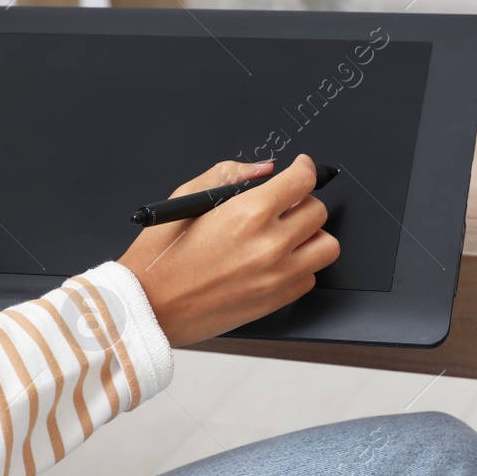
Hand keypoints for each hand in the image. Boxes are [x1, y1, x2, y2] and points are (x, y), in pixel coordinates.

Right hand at [117, 155, 338, 346]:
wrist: (149, 306)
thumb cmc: (162, 256)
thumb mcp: (187, 198)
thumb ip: (230, 175)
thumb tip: (262, 169)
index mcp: (248, 213)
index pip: (303, 181)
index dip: (305, 168)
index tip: (302, 168)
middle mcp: (269, 245)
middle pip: (318, 211)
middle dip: (304, 201)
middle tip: (286, 204)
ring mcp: (276, 276)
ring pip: (327, 247)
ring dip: (311, 236)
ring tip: (287, 235)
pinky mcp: (275, 301)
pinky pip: (310, 278)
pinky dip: (300, 267)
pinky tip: (276, 261)